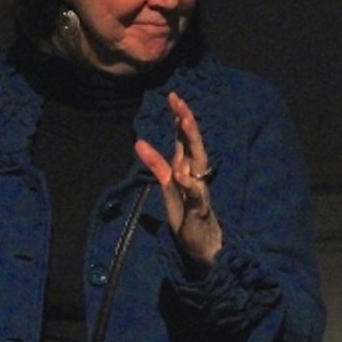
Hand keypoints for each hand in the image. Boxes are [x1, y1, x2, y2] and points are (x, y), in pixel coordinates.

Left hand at [134, 91, 222, 267]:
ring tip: (185, 122)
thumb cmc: (186, 215)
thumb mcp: (166, 186)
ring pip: (197, 163)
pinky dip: (190, 185)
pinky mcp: (200, 210)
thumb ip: (156, 164)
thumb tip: (139, 142)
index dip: (179, 118)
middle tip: (178, 101)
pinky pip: (196, 195)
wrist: (202, 245)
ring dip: (192, 142)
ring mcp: (199, 191)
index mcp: (186, 168)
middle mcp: (195, 175)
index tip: (172, 96)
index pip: (183, 139)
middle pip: (192, 144)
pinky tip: (183, 175)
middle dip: (186, 122)